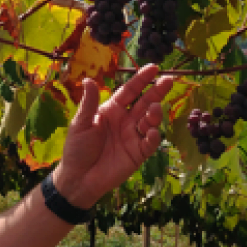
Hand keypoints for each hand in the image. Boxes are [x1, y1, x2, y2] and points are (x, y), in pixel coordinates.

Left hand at [53, 65, 173, 208]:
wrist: (79, 178)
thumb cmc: (77, 149)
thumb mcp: (81, 124)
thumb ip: (89, 103)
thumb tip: (88, 79)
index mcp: (112, 110)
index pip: (130, 91)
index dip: (141, 80)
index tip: (154, 68)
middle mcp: (125, 121)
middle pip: (145, 102)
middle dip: (157, 92)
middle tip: (169, 80)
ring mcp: (133, 137)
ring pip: (150, 121)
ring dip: (155, 114)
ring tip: (154, 110)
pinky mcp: (138, 154)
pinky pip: (150, 143)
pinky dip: (153, 137)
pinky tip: (151, 132)